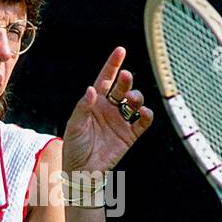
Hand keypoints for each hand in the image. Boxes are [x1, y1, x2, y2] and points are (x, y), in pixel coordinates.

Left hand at [61, 47, 153, 174]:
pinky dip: (147, 116)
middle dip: (126, 80)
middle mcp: (109, 108)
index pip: (105, 79)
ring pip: (135, 102)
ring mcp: (121, 121)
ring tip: (132, 99)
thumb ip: (84, 107)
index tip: (121, 50)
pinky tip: (144, 113)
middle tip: (126, 77)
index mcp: (95, 102)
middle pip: (122, 88)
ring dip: (137, 96)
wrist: (82, 171)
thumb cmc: (74, 146)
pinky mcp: (130, 135)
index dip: (113, 64)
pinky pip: (143, 122)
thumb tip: (92, 90)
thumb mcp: (75, 125)